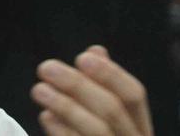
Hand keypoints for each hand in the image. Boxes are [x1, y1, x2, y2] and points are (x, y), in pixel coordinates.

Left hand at [32, 46, 153, 135]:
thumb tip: (97, 51)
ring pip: (97, 131)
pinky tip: (46, 117)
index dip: (110, 74)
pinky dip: (61, 132)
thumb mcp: (110, 120)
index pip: (135, 95)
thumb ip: (103, 87)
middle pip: (112, 110)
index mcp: (140, 128)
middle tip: (47, 68)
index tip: (82, 57)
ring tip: (39, 89)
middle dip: (78, 85)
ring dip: (66, 106)